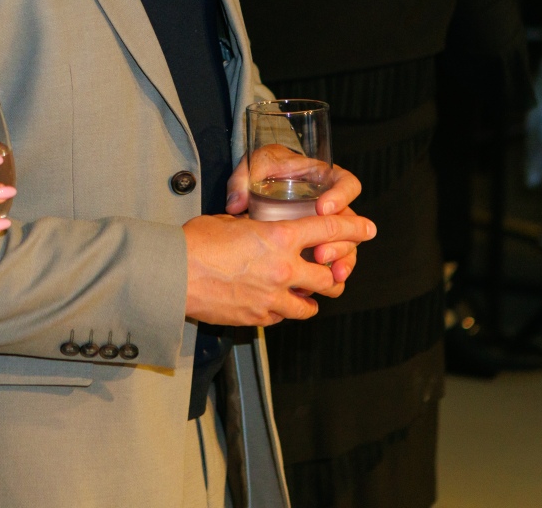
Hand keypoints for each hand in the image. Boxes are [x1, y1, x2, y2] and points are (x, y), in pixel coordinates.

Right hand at [183, 211, 375, 326]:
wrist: (173, 275)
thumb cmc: (195, 243)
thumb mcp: (230, 222)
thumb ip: (256, 229)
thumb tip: (261, 232)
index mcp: (279, 237)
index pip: (330, 229)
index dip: (354, 228)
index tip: (368, 229)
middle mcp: (283, 269)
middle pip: (329, 278)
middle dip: (335, 275)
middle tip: (332, 272)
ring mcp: (273, 298)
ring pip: (310, 306)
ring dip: (311, 299)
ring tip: (303, 294)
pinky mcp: (259, 318)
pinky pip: (282, 317)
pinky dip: (283, 310)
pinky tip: (271, 302)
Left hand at [226, 160, 363, 281]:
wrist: (261, 180)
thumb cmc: (264, 168)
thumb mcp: (255, 165)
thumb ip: (243, 181)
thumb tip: (236, 204)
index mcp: (323, 178)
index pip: (346, 184)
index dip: (341, 196)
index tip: (323, 208)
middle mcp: (332, 202)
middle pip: (350, 222)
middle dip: (341, 240)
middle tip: (321, 252)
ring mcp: (327, 225)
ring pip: (347, 244)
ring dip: (342, 260)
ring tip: (333, 275)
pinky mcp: (319, 243)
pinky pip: (333, 259)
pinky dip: (330, 272)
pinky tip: (321, 284)